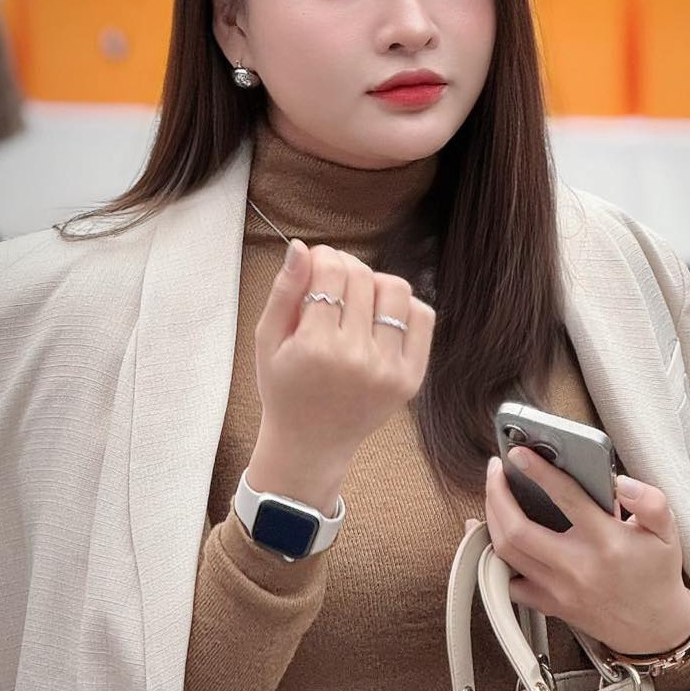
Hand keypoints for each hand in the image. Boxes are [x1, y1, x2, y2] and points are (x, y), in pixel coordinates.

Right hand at [247, 241, 434, 513]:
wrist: (310, 443)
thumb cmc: (284, 387)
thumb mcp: (267, 340)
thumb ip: (284, 291)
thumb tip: (301, 247)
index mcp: (315, 347)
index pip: (331, 272)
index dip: (323, 256)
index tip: (316, 262)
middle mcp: (356, 359)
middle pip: (363, 277)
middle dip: (345, 266)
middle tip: (333, 278)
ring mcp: (388, 370)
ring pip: (396, 290)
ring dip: (376, 283)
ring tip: (359, 298)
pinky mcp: (411, 378)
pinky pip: (422, 317)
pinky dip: (404, 307)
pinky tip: (381, 317)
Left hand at [485, 449, 689, 655]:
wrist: (655, 632)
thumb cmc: (656, 575)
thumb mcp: (667, 533)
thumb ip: (651, 502)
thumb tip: (622, 483)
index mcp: (606, 542)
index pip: (566, 498)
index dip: (538, 471)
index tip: (519, 453)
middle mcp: (577, 567)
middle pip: (519, 530)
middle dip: (497, 493)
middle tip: (495, 468)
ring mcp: (559, 589)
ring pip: (506, 553)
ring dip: (491, 517)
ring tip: (492, 491)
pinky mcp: (549, 604)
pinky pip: (507, 583)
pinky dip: (491, 557)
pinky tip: (485, 534)